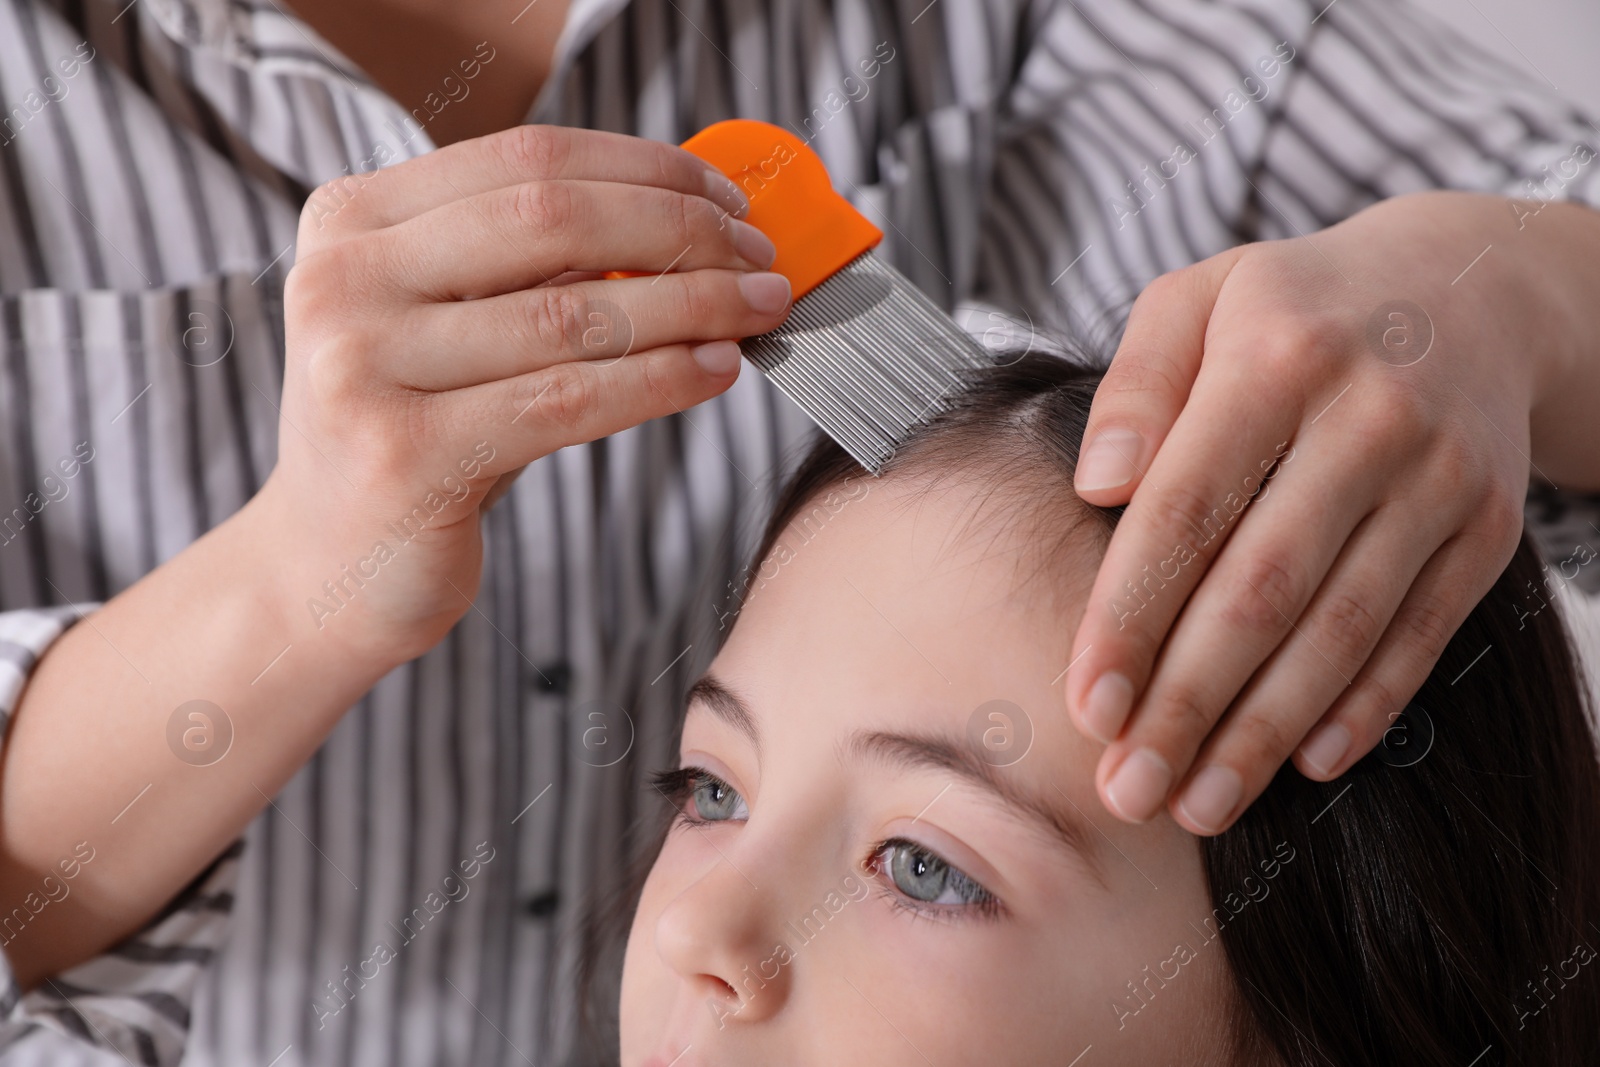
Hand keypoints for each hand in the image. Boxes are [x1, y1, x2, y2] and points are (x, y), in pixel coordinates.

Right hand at [259, 125, 791, 665]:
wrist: (327, 569)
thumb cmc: (415, 435)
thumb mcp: (450, 324)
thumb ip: (532, 266)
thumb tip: (685, 216)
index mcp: (352, 219)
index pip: (527, 157)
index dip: (644, 167)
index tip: (725, 195)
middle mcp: (343, 280)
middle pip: (552, 219)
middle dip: (679, 229)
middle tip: (757, 254)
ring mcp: (362, 368)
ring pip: (573, 315)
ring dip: (692, 305)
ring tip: (759, 309)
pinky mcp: (406, 456)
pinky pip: (570, 402)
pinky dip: (661, 380)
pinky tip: (717, 370)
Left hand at [1064, 190, 1584, 833]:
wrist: (1472, 289)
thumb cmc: (1294, 310)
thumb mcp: (1198, 300)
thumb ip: (1137, 385)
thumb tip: (1096, 484)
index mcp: (1274, 358)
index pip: (1185, 509)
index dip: (1131, 617)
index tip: (1088, 704)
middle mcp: (1367, 418)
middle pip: (1261, 589)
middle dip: (1188, 704)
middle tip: (1129, 788)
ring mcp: (1440, 477)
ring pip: (1341, 629)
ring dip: (1265, 731)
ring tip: (1198, 802)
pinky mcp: (1489, 527)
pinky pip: (1422, 633)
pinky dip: (1363, 706)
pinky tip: (1305, 762)